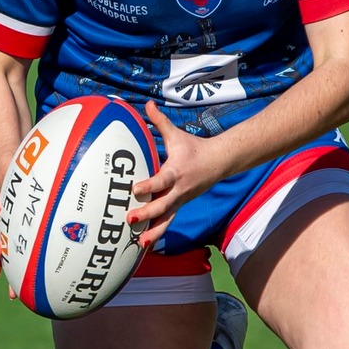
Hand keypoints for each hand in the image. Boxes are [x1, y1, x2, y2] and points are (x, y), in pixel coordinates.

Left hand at [127, 101, 230, 248]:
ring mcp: (181, 201)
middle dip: (147, 214)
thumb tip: (146, 104)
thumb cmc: (193, 147)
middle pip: (163, 205)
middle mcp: (179, 190)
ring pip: (167, 220)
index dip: (149, 185)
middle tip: (129, 219)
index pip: (161, 181)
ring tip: (139, 243)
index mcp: (177, 172)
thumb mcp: (176, 134)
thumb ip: (160, 121)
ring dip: (153, 232)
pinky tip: (144, 244)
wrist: (219, 162)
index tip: (134, 189)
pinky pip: (168, 223)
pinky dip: (157, 234)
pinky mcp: (180, 207)